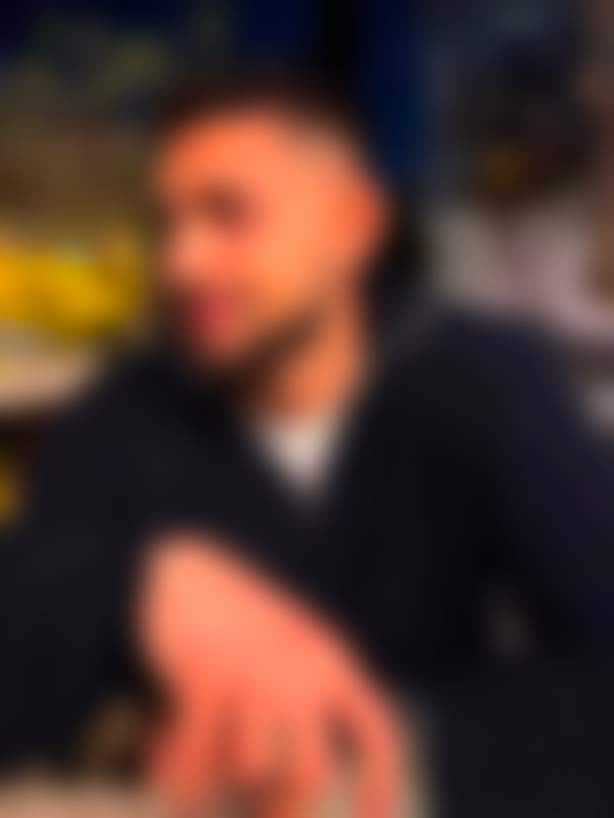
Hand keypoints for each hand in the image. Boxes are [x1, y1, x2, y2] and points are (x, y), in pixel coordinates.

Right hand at [135, 534, 403, 817]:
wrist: (188, 565)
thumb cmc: (239, 619)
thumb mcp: (290, 649)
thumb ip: (302, 708)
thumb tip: (280, 795)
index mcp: (333, 660)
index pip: (377, 731)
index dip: (380, 784)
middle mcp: (300, 669)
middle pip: (308, 774)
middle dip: (282, 813)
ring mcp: (254, 672)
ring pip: (248, 769)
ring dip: (212, 779)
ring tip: (190, 766)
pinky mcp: (204, 676)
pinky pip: (194, 758)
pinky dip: (173, 769)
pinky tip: (156, 749)